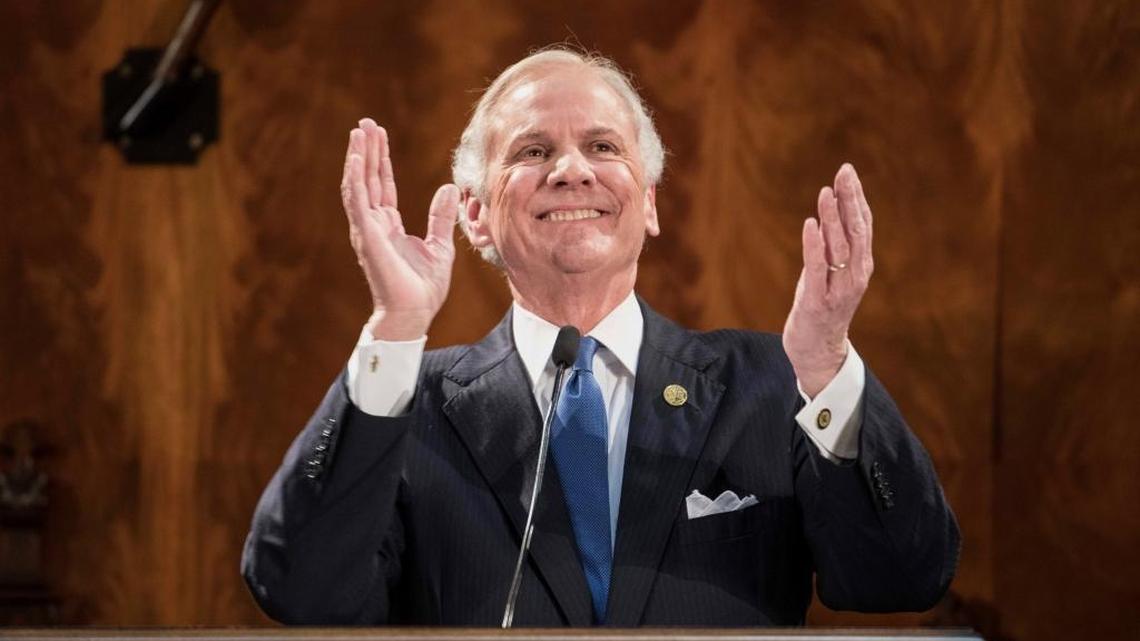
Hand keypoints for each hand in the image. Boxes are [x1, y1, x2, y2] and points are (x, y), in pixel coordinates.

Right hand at [340, 118, 458, 340]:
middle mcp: (374, 224)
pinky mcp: (367, 236)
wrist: (414, 313)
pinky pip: (357, 201)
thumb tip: (449, 187)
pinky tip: (356, 158)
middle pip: (368, 178)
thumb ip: (441, 216)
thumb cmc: (424, 288)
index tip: (379, 134)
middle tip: (365, 122)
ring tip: (358, 132)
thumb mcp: (440, 245)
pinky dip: (355, 178)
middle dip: (367, 150)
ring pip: (358, 185)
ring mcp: (367, 229)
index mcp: (389, 225)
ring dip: (358, 157)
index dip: (381, 159)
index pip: (383, 184)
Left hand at [782, 163, 873, 396]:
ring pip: (839, 248)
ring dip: (832, 218)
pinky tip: (810, 224)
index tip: (848, 172)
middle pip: (856, 231)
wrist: (818, 352)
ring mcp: (838, 290)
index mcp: (861, 266)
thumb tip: (831, 210)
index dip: (856, 198)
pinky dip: (814, 246)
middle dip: (850, 200)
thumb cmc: (822, 307)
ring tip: (826, 192)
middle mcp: (855, 276)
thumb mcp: (831, 272)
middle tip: (844, 172)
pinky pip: (817, 269)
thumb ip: (834, 245)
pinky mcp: (816, 302)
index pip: (862, 225)